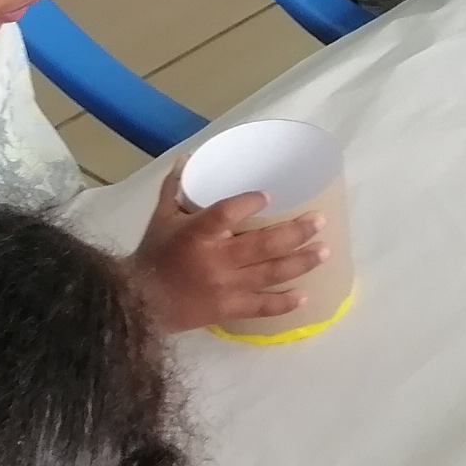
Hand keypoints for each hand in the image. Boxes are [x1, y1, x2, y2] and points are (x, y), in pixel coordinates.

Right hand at [129, 163, 326, 334]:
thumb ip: (175, 187)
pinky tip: (306, 295)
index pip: (226, 213)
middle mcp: (215, 260)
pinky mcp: (229, 309)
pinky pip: (262, 307)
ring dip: (301, 262)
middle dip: (296, 233)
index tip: (269, 194)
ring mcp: (225, 287)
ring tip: (325, 251)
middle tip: (320, 221)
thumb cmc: (152, 255)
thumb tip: (188, 157)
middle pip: (263, 245)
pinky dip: (284, 303)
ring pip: (270, 274)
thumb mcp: (161, 216)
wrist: (139, 303)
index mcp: (196, 234)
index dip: (249, 202)